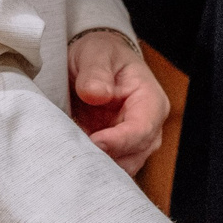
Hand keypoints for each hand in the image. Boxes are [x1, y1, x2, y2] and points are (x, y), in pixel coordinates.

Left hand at [68, 31, 168, 173]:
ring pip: (123, 168)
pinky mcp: (116, 152)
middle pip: (134, 155)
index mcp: (150, 100)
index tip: (94, 141)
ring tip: (71, 158)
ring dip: (98, 167)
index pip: (142, 129)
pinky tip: (72, 161)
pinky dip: (92, 169)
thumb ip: (96, 72)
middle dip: (106, 159)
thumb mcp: (96, 53)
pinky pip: (109, 169)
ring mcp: (133, 142)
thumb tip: (97, 93)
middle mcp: (148, 126)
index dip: (119, 140)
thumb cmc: (101, 54)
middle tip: (75, 155)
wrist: (95, 62)